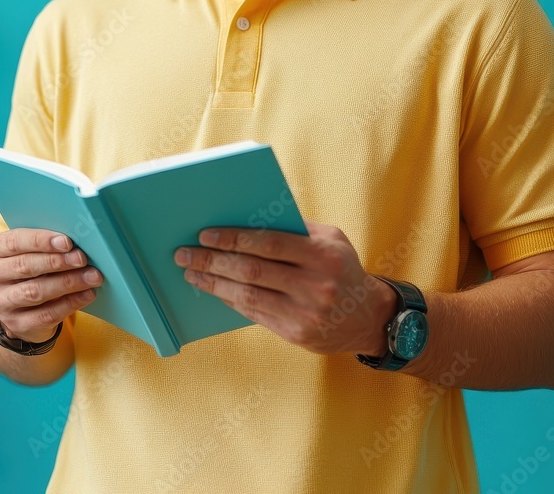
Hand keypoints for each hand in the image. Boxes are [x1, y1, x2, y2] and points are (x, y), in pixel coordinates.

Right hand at [0, 228, 102, 342]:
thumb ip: (43, 245)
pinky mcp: (16, 324)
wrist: (16, 307)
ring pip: (36, 292)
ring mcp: (0, 303)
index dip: (41, 241)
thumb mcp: (27, 252)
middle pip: (25, 267)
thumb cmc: (28, 270)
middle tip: (82, 258)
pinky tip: (87, 294)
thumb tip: (75, 243)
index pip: (14, 242)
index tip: (67, 241)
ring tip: (92, 276)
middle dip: (57, 262)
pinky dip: (71, 303)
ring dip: (68, 282)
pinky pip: (46, 314)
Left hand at [173, 221, 396, 355]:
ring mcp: (305, 313)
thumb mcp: (331, 240)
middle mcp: (315, 285)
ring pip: (247, 295)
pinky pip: (254, 314)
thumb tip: (245, 219)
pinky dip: (230, 300)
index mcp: (323, 255)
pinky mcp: (296, 334)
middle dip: (213, 261)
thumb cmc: (342, 269)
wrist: (368, 317)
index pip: (269, 243)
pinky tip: (213, 289)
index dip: (233, 239)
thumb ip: (295, 229)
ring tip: (191, 273)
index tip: (205, 235)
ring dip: (213, 283)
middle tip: (184, 254)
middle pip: (252, 270)